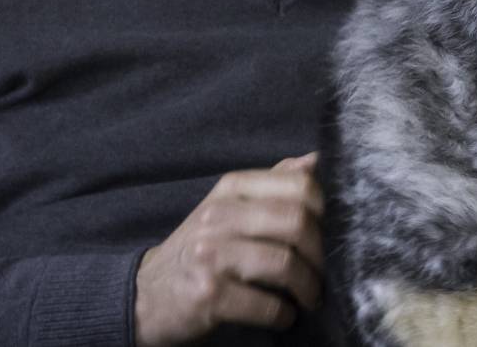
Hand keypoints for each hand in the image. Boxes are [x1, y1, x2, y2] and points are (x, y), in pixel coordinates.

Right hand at [134, 153, 324, 345]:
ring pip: (285, 263)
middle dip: (320, 253)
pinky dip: (283, 314)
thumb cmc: (202, 248)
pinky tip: (284, 316)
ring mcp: (211, 255)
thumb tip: (315, 161)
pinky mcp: (207, 294)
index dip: (326, 210)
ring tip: (310, 297)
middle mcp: (220, 215)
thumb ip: (272, 183)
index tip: (330, 232)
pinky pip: (265, 304)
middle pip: (297, 222)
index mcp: (232, 188)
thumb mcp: (230, 206)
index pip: (299, 185)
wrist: (146, 294)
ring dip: (307, 287)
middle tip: (323, 273)